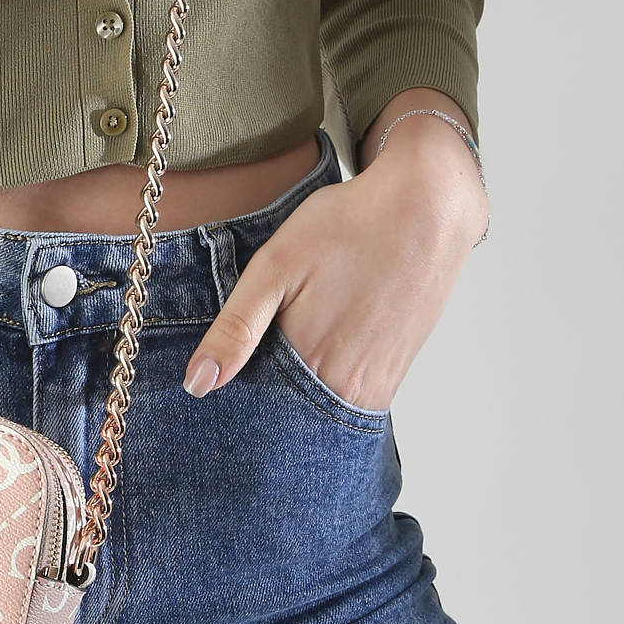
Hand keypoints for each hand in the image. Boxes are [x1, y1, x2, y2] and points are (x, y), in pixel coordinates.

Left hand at [181, 145, 485, 411]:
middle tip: (266, 342)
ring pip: (319, 407)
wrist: (426, 209)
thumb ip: (235, 328)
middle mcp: (349, 389)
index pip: (255, 410)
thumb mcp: (274, 267)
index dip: (234, 393)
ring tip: (296, 333)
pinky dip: (326, 378)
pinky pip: (349, 395)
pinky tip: (321, 338)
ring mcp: (378, 384)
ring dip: (297, 387)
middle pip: (289, 414)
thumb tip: (197, 385)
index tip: (226, 369)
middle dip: (264, 394)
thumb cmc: (347, 227)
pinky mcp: (396, 371)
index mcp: (311, 367)